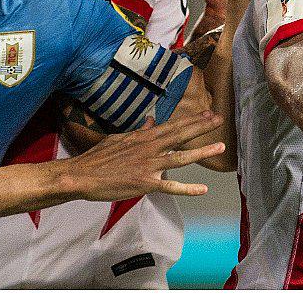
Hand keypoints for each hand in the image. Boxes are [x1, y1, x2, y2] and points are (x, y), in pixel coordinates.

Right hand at [59, 110, 224, 199]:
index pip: (173, 125)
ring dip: (202, 151)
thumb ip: (138, 131)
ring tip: (220, 146)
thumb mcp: (119, 138)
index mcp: (143, 137)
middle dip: (202, 127)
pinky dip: (188, 189)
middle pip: (180, 135)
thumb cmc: (98, 158)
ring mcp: (149, 165)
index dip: (192, 119)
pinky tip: (203, 189)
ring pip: (181, 157)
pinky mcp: (145, 183)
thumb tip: (150, 121)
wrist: (82, 175)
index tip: (208, 113)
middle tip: (220, 119)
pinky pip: (171, 186)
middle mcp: (149, 148)